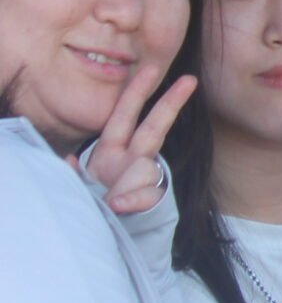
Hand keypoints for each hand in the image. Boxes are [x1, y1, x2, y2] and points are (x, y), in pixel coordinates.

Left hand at [81, 68, 195, 215]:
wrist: (118, 234)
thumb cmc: (96, 204)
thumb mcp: (79, 186)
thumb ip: (74, 175)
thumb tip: (70, 162)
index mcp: (112, 151)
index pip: (125, 116)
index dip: (137, 92)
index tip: (152, 68)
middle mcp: (133, 160)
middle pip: (155, 128)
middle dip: (170, 102)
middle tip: (189, 79)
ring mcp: (145, 179)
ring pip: (146, 172)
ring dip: (124, 188)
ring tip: (110, 203)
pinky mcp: (154, 198)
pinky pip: (144, 197)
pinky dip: (129, 201)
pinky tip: (116, 205)